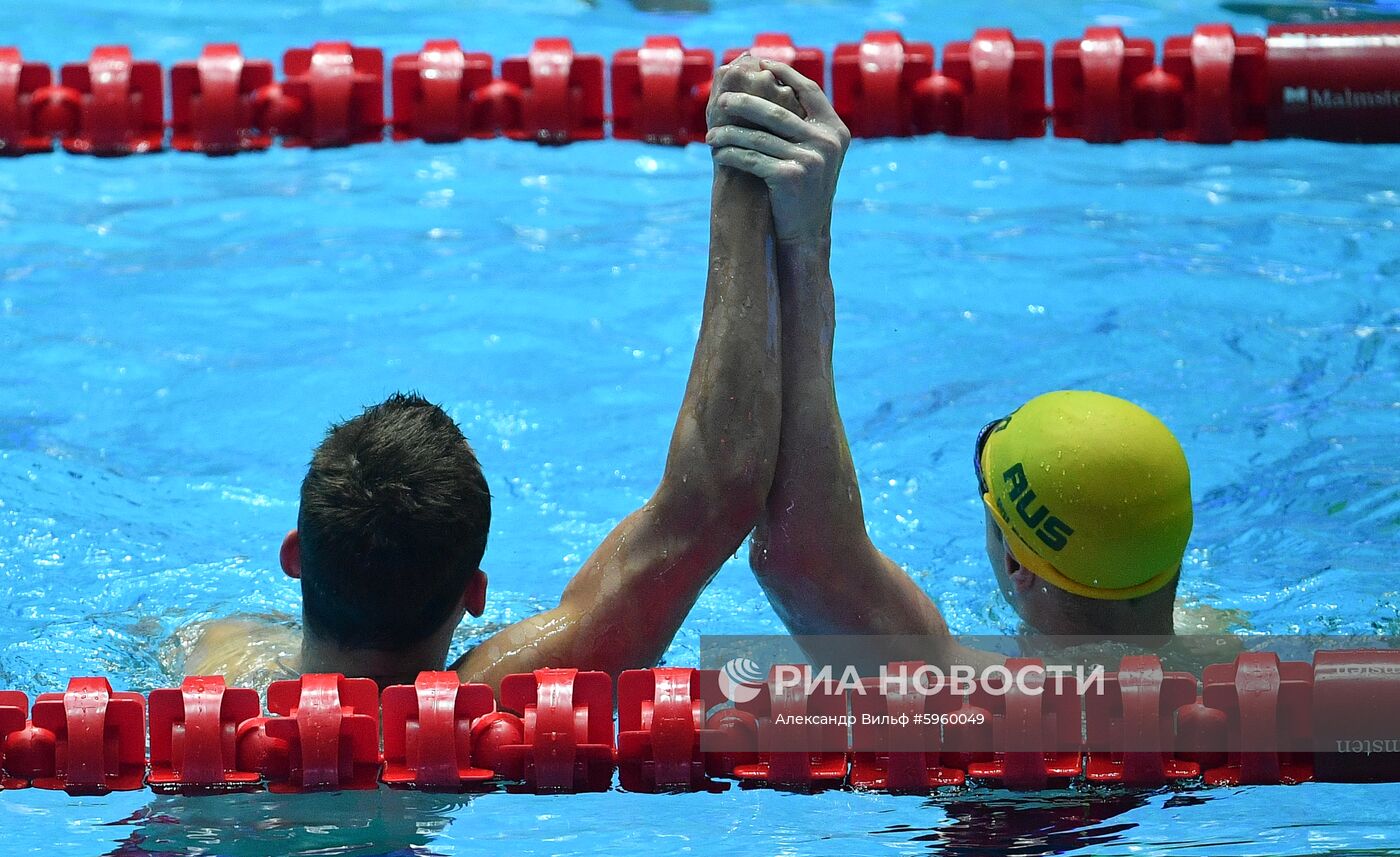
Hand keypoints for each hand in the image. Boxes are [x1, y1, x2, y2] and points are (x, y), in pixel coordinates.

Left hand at [706, 60, 849, 244]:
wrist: (805, 233)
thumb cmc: (802, 190)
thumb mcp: (813, 153)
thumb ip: (802, 124)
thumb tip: (772, 83)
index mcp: (836, 130)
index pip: (808, 91)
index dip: (784, 74)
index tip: (760, 64)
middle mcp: (827, 142)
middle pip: (777, 110)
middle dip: (744, 103)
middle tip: (721, 100)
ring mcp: (811, 159)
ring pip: (759, 137)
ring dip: (730, 134)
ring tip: (710, 135)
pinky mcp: (791, 176)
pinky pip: (751, 158)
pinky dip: (730, 155)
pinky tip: (717, 154)